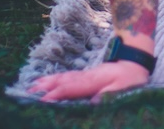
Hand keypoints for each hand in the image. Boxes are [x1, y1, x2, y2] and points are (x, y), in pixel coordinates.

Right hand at [29, 60, 149, 102]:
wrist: (135, 61)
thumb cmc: (131, 78)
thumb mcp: (124, 88)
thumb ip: (108, 94)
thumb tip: (93, 102)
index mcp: (94, 81)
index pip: (72, 88)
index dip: (57, 94)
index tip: (43, 100)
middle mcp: (86, 76)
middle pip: (63, 81)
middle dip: (45, 87)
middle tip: (28, 93)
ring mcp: (84, 74)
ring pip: (63, 78)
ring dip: (46, 82)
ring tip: (31, 87)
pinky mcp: (85, 76)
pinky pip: (66, 77)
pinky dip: (54, 79)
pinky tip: (46, 81)